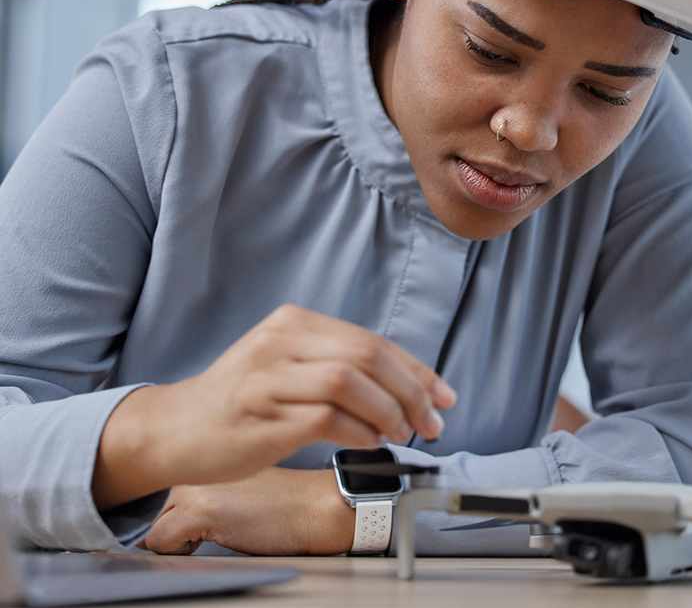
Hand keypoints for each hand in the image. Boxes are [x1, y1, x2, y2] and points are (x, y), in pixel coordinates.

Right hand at [93, 305, 455, 509]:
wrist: (175, 427)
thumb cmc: (242, 399)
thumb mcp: (288, 363)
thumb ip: (340, 365)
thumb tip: (410, 387)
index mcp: (294, 322)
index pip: (372, 341)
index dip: (417, 370)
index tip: (444, 396)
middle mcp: (281, 342)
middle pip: (368, 355)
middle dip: (412, 391)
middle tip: (432, 421)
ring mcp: (267, 378)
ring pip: (349, 381)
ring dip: (388, 411)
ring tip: (400, 432)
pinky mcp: (260, 417)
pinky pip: (325, 418)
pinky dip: (358, 431)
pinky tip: (368, 441)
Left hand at [137, 467, 353, 555]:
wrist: (319, 507)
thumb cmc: (290, 500)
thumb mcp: (245, 482)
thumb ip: (212, 486)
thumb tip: (173, 516)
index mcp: (210, 450)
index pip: (168, 486)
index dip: (180, 509)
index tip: (199, 517)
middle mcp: (196, 463)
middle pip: (159, 505)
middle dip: (178, 522)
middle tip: (216, 523)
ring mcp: (194, 485)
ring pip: (156, 523)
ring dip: (179, 536)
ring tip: (220, 530)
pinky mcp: (198, 510)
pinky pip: (160, 542)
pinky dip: (178, 551)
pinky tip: (214, 539)